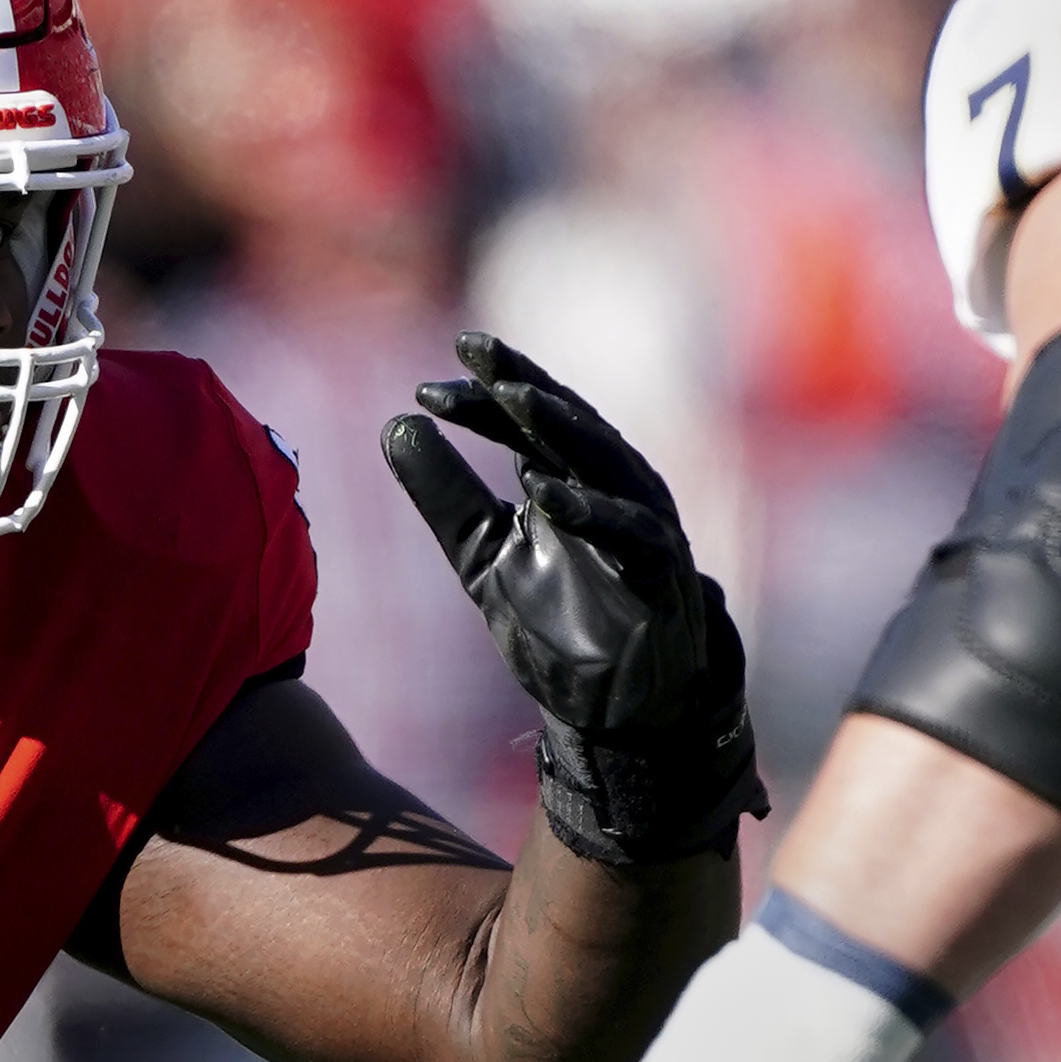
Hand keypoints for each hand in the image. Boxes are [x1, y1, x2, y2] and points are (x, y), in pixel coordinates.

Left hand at [385, 333, 765, 863]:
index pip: (527, 424)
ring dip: (561, 428)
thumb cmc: (559, 625)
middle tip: (473, 351)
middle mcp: (614, 491)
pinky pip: (633, 532)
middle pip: (569, 424)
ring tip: (513, 398)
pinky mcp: (665, 574)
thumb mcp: (483, 556)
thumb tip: (395, 424)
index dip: (484, 398)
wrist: (617, 711)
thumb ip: (446, 496)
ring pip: (608, 462)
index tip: (426, 386)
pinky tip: (540, 491)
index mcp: (573, 480)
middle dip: (523, 384)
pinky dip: (590, 509)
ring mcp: (646, 527)